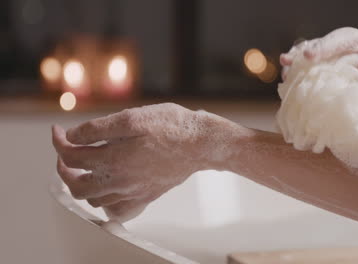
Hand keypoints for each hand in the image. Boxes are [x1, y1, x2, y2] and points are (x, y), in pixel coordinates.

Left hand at [52, 103, 232, 221]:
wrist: (200, 143)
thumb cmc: (172, 126)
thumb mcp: (132, 117)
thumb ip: (97, 129)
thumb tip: (72, 136)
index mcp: (113, 158)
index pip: (71, 155)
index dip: (59, 141)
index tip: (59, 131)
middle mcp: (120, 180)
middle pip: (77, 185)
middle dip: (63, 169)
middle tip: (65, 153)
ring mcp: (133, 192)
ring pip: (94, 200)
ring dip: (82, 185)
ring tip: (84, 169)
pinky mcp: (146, 196)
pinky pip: (118, 212)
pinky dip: (106, 206)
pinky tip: (107, 193)